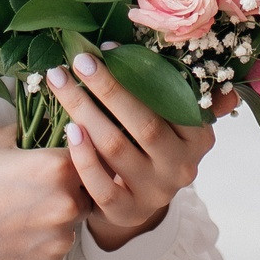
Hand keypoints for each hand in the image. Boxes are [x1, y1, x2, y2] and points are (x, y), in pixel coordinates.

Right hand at [0, 127, 83, 259]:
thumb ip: (29, 132)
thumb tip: (48, 125)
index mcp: (56, 167)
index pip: (85, 158)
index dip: (68, 160)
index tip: (48, 165)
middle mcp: (66, 206)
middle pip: (81, 196)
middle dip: (61, 195)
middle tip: (23, 197)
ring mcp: (59, 245)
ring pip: (67, 229)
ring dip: (49, 226)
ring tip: (8, 223)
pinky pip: (52, 258)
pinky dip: (35, 253)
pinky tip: (5, 246)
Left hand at [47, 52, 228, 248]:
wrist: (138, 198)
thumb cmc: (151, 144)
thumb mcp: (171, 119)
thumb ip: (179, 90)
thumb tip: (196, 62)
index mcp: (199, 138)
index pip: (173, 102)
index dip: (140, 73)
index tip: (107, 48)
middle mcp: (181, 167)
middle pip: (143, 124)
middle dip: (108, 87)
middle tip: (79, 60)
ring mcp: (155, 193)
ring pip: (117, 149)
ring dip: (85, 112)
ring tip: (61, 84)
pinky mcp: (127, 212)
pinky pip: (102, 185)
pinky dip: (84, 156)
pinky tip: (69, 130)